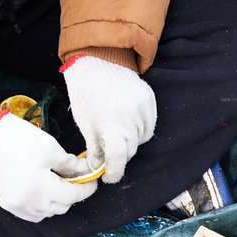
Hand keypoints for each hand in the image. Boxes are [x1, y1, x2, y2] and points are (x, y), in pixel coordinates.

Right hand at [0, 113, 97, 222]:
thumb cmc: (18, 138)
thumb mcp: (50, 147)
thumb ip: (71, 164)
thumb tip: (86, 171)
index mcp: (41, 189)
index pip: (73, 195)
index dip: (86, 188)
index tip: (93, 180)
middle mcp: (29, 203)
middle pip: (62, 207)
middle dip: (72, 194)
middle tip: (75, 179)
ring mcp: (16, 206)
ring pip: (48, 213)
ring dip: (57, 202)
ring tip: (58, 184)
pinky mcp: (7, 204)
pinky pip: (33, 214)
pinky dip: (42, 207)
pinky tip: (43, 193)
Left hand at [62, 56, 157, 183]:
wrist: (99, 59)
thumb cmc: (87, 92)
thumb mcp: (85, 122)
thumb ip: (94, 148)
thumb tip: (98, 168)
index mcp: (111, 124)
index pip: (118, 158)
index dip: (114, 172)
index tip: (108, 177)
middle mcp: (131, 118)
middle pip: (130, 150)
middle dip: (119, 154)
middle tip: (107, 149)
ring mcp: (143, 109)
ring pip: (141, 139)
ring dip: (130, 141)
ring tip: (117, 129)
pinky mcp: (150, 101)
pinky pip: (148, 125)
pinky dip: (139, 129)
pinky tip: (127, 120)